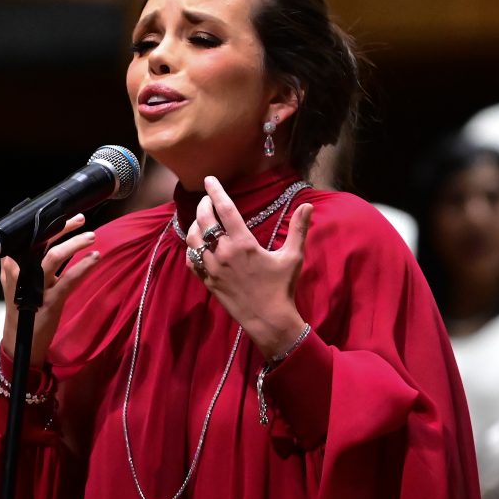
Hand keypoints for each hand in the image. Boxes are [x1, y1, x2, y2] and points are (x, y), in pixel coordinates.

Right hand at [0, 214, 101, 365]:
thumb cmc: (21, 315)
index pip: (29, 240)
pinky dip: (84, 266)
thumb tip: (14, 254)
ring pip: (55, 257)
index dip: (45, 225)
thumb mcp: (13, 290)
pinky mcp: (51, 302)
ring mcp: (37, 288)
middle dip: (62, 228)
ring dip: (75, 244)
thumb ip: (13, 271)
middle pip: (42, 243)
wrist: (21, 346)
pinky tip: (95, 257)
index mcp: (14, 269)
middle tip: (79, 219)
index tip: (60, 215)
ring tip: (91, 236)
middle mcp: (23, 274)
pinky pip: (69, 279)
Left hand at [186, 176, 310, 358]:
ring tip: (202, 220)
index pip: (225, 209)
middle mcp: (224, 253)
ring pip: (192, 239)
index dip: (216, 191)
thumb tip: (307, 205)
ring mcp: (212, 268)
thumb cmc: (281, 287)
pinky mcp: (206, 281)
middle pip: (204, 220)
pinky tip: (198, 244)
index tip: (209, 179)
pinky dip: (191, 248)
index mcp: (243, 243)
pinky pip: (191, 259)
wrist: (267, 319)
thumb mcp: (292, 257)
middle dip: (203, 205)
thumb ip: (299, 229)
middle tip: (207, 199)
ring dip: (195, 225)